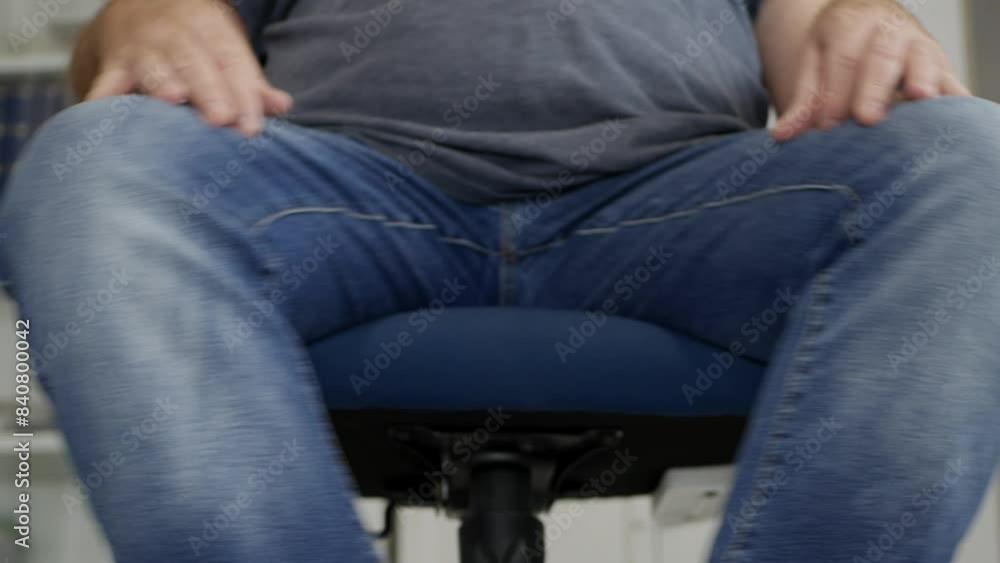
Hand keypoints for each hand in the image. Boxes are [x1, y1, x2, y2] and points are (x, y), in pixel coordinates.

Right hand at [86, 0, 291, 135]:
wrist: (140, 10)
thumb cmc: (197, 44)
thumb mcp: (226, 52)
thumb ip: (251, 84)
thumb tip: (282, 105)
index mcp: (211, 30)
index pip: (231, 61)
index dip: (244, 94)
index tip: (252, 127)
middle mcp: (175, 35)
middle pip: (194, 62)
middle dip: (209, 90)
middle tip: (221, 118)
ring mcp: (142, 48)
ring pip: (153, 66)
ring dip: (161, 82)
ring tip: (173, 99)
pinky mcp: (114, 64)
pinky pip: (108, 82)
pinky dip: (103, 98)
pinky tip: (102, 116)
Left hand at [772, 0, 969, 140]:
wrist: (869, 22)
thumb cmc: (838, 48)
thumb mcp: (814, 62)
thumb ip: (802, 100)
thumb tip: (781, 135)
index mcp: (849, 21)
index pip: (844, 57)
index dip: (836, 91)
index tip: (827, 125)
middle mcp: (887, 26)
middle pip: (881, 57)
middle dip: (873, 88)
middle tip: (866, 119)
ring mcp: (918, 42)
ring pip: (922, 58)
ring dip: (922, 78)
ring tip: (918, 98)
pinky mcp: (940, 63)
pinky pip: (950, 78)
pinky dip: (952, 96)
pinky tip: (950, 116)